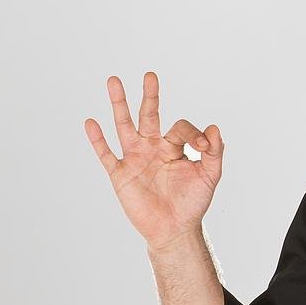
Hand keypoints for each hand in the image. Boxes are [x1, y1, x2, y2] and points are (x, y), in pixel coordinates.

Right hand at [84, 70, 223, 249]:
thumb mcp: (209, 176)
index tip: (204, 148)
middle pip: (149, 115)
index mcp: (173, 147)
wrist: (175, 229)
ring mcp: (135, 159)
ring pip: (124, 126)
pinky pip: (106, 154)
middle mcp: (152, 148)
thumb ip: (215, 153)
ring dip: (119, 104)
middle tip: (151, 76)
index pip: (180, 127)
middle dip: (150, 96)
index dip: (193, 134)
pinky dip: (98, 140)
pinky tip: (91, 122)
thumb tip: (214, 128)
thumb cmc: (193, 202)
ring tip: (114, 80)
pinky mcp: (120, 174)